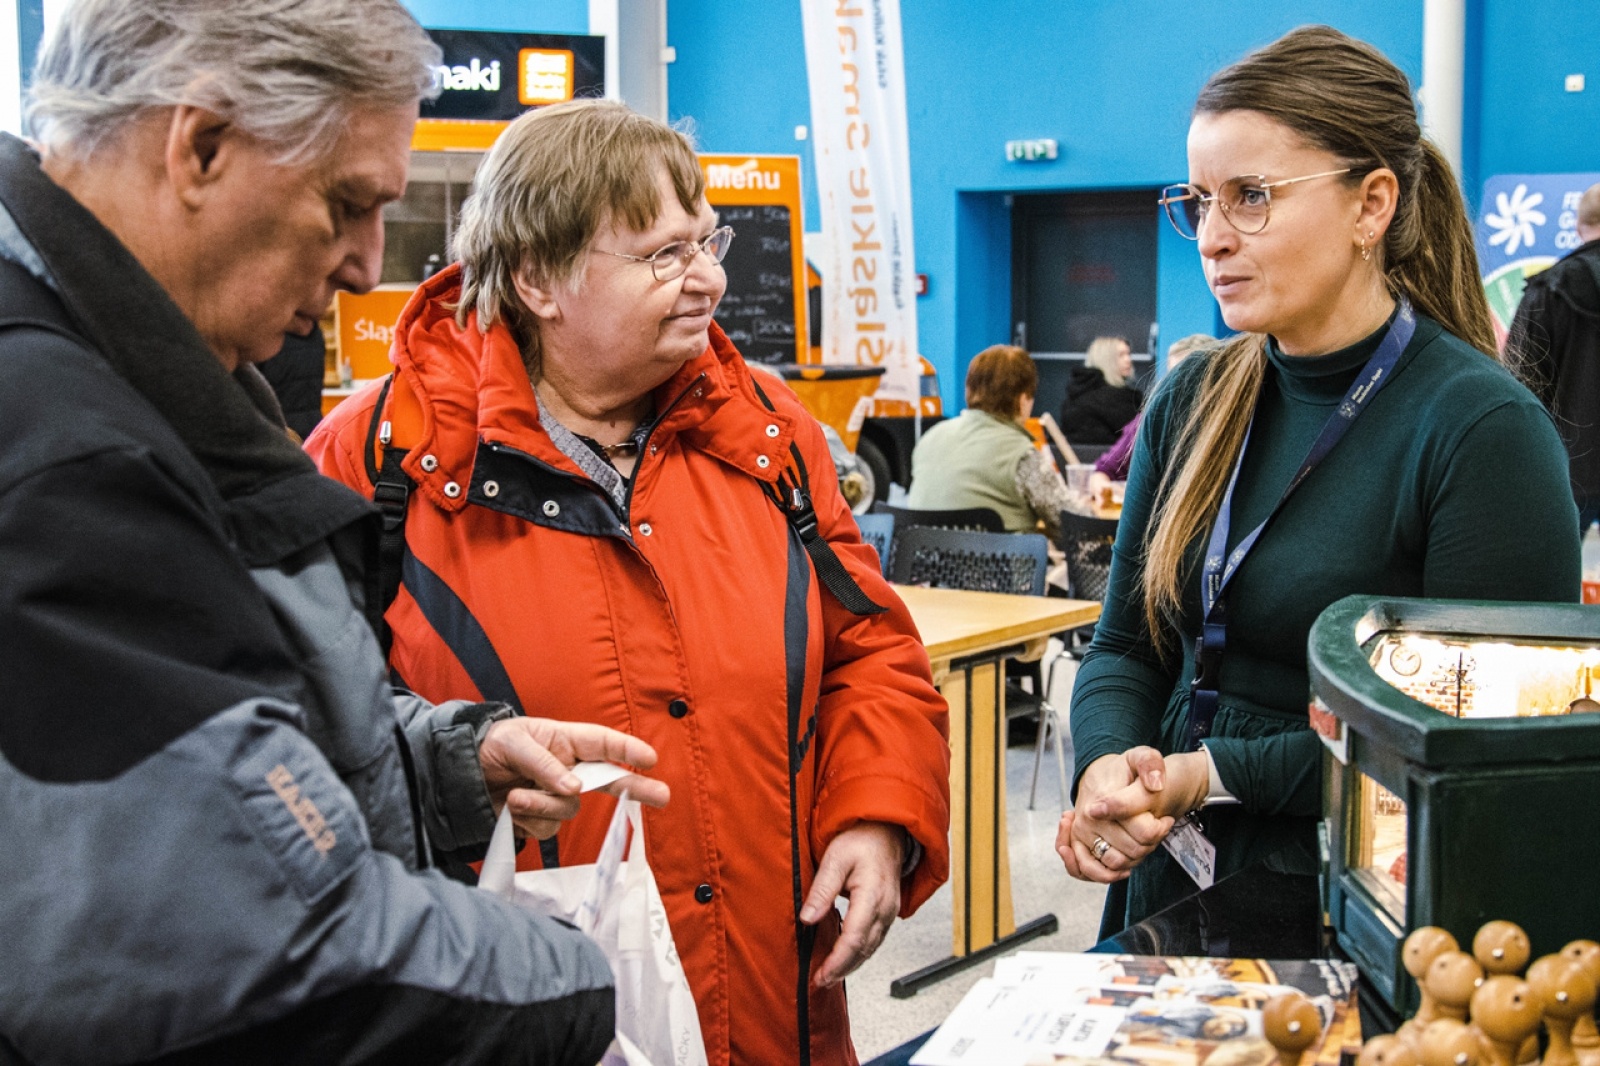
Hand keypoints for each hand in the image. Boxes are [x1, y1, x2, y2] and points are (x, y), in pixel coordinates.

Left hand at [478, 718, 670, 839]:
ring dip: (542, 805)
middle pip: (610, 780)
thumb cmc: (490, 744)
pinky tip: (511, 807)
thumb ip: (545, 763)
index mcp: (566, 740)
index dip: (628, 750)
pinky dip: (529, 819)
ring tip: (514, 795)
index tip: (649, 759)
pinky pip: (548, 827)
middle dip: (636, 788)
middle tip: (663, 796)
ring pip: (569, 809)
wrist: (459, 775)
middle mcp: (568, 768)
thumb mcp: (514, 742)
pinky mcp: (541, 818)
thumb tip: (574, 788)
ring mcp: (556, 795)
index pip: (604, 743)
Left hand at [801, 821, 905, 987]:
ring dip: (851, 964)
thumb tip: (806, 919)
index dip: (836, 961)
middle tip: (820, 981)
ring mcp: (890, 911)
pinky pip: (876, 939)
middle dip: (842, 969)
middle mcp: (885, 908)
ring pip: (872, 947)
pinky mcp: (888, 911)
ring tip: (830, 975)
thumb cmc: (861, 839)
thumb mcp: (835, 859)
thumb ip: (822, 890)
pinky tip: (846, 956)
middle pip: (864, 949)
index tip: (820, 975)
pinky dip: (860, 952)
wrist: (886, 830)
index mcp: (872, 895)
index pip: (854, 939)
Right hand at [1058, 748, 1205, 881]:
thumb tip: (1155, 784)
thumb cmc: (1122, 771)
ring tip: (1138, 842)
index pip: (1145, 831)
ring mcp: (1081, 834)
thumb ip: (1149, 764)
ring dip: (1133, 858)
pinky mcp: (1077, 845)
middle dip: (1150, 844)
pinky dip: (1105, 875)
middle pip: (1133, 850)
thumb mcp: (1140, 757)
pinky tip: (1121, 868)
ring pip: (1116, 863)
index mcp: (1104, 799)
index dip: (1161, 828)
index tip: (1165, 819)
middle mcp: (1088, 819)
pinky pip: (1086, 871)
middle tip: (1151, 828)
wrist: (1100, 775)